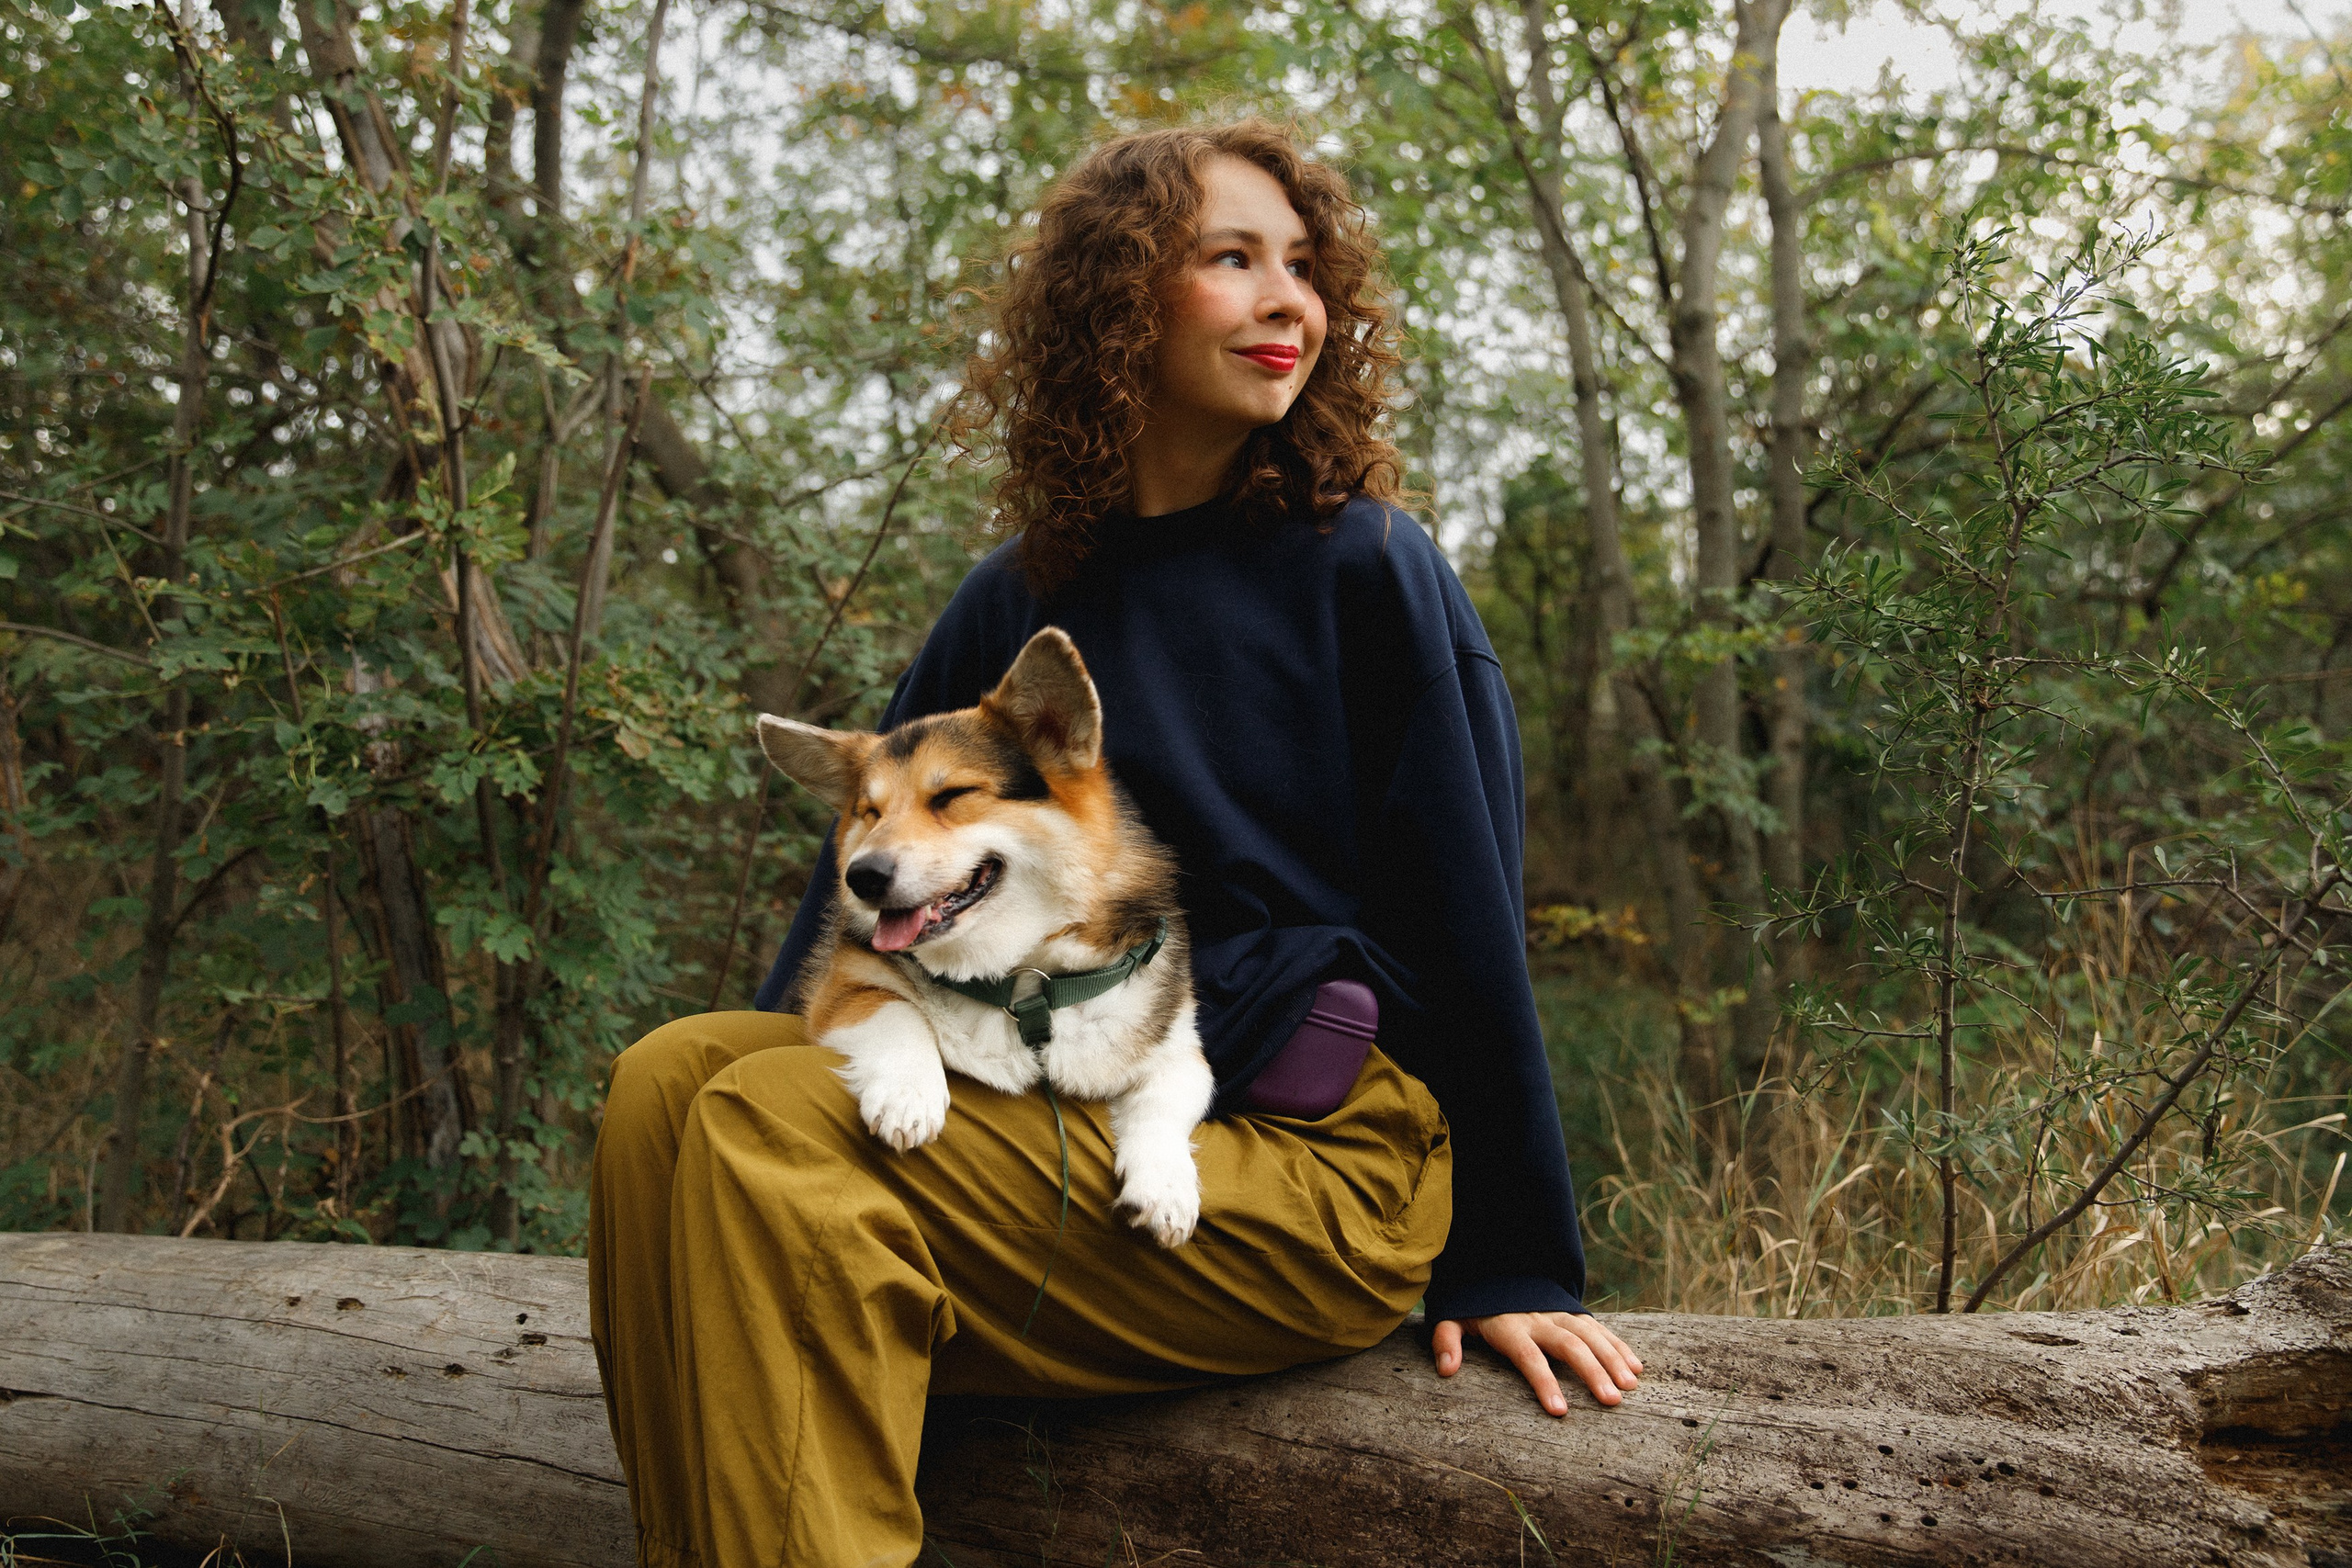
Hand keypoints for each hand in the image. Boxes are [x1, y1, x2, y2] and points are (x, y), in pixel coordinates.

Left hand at [1431, 1311, 1641, 1413]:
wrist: (1492, 1267)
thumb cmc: (1472, 1305)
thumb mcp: (1452, 1318)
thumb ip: (1447, 1341)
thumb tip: (1446, 1370)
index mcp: (1508, 1326)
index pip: (1528, 1356)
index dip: (1543, 1382)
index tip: (1559, 1410)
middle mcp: (1538, 1318)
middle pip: (1569, 1345)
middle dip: (1592, 1372)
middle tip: (1612, 1401)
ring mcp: (1558, 1312)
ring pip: (1589, 1335)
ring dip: (1612, 1359)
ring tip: (1629, 1387)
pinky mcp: (1571, 1311)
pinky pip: (1598, 1328)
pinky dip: (1618, 1346)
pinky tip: (1635, 1367)